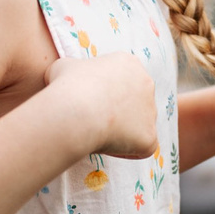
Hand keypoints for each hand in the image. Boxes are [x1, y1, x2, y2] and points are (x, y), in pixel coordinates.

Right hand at [43, 55, 158, 160]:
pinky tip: (107, 147)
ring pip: (139, 124)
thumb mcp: (63, 66)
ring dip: (123, 130)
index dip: (105, 93)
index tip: (89, 102)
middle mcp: (146, 83)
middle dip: (119, 112)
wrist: (76, 112)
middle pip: (135, 101)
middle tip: (95, 120)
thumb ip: (73, 70)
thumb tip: (67, 79)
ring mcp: (151, 111)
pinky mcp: (150, 137)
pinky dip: (127, 150)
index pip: (122, 80)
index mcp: (128, 63)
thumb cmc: (66, 86)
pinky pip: (141, 147)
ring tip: (98, 134)